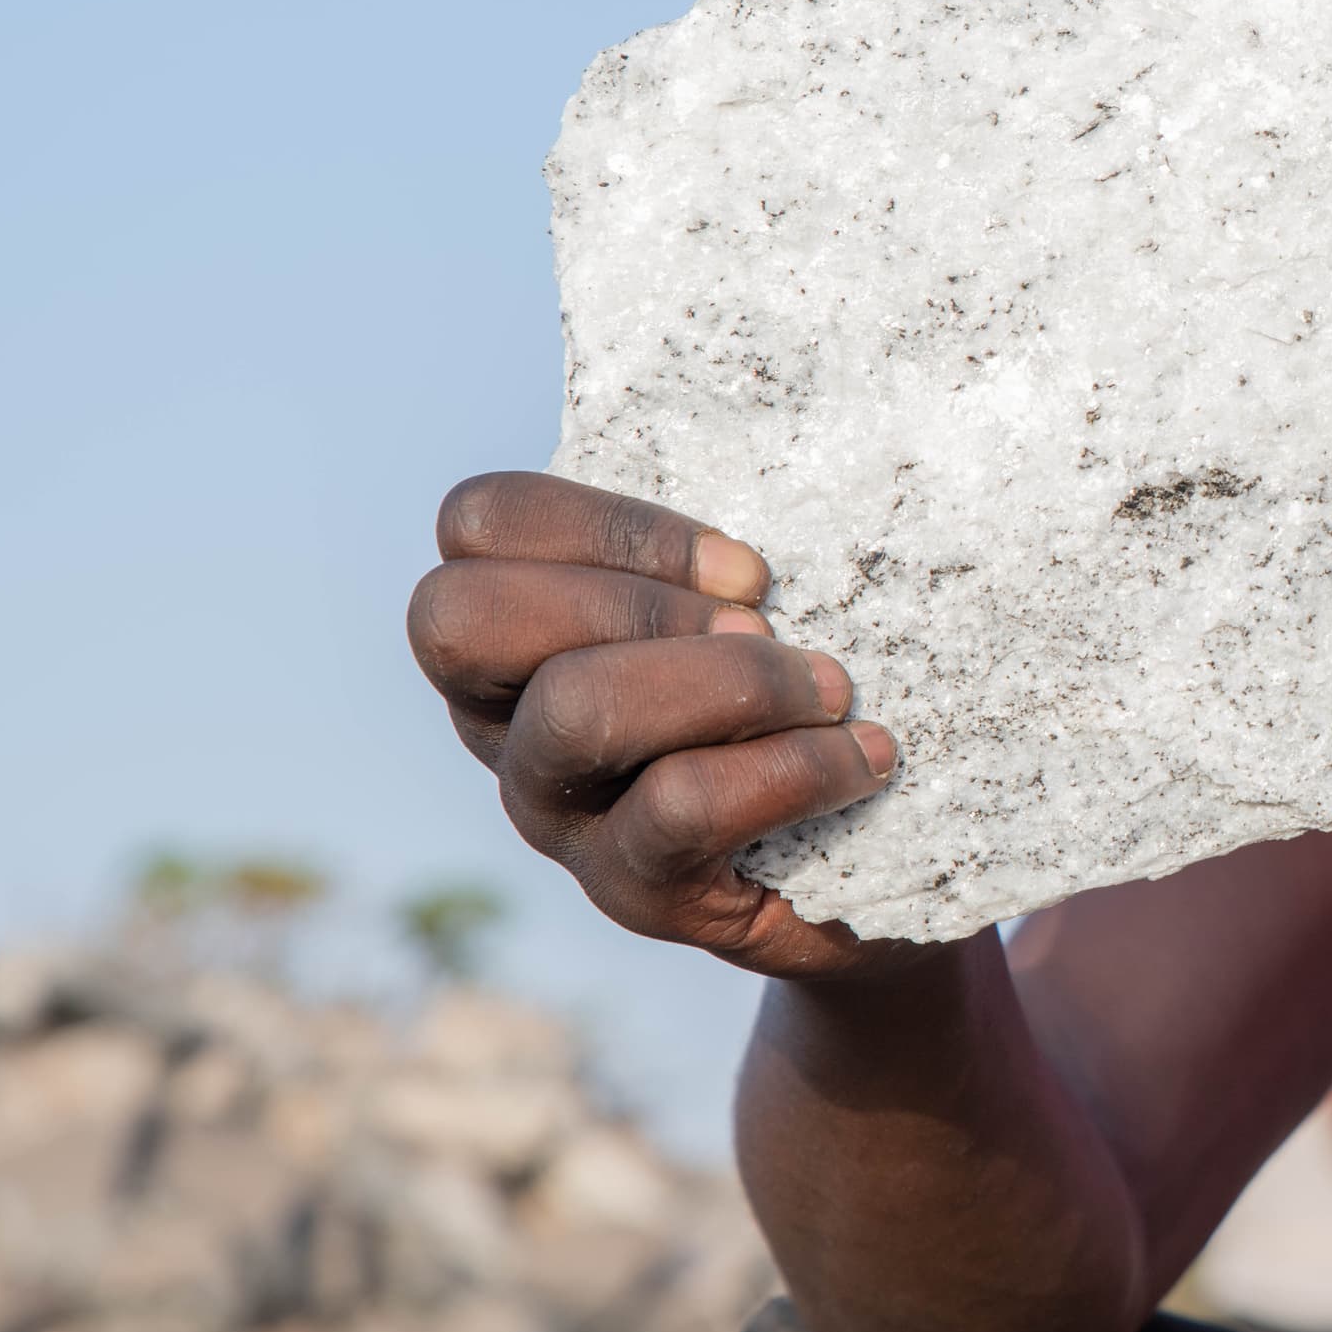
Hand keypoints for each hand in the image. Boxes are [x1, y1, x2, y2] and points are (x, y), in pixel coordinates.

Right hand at [406, 471, 899, 977]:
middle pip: (467, 616)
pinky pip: (682, 803)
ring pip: (572, 708)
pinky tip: (864, 757)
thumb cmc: (800, 699)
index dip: (605, 522)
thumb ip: (719, 547)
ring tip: (827, 687)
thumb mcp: (745, 604)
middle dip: (634, 600)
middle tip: (762, 622)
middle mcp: (502, 717)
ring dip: (725, 680)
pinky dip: (793, 765)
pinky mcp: (627, 890)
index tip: (745, 565)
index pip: (478, 523)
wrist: (863, 866)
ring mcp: (552, 811)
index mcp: (520, 625)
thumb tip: (785, 441)